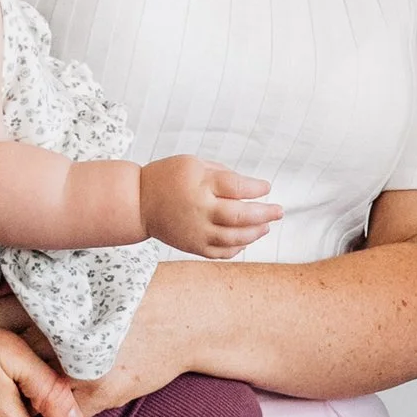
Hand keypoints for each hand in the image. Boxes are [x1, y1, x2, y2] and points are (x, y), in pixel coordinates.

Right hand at [140, 156, 279, 259]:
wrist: (138, 203)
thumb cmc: (167, 178)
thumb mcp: (193, 163)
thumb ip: (222, 173)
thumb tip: (250, 187)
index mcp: (200, 184)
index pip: (236, 187)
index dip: (256, 189)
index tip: (266, 187)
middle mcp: (200, 210)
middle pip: (240, 216)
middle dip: (265, 213)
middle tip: (279, 211)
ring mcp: (197, 231)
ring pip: (234, 238)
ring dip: (255, 233)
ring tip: (266, 226)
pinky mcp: (193, 246)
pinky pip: (222, 252)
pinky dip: (238, 248)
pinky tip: (246, 239)